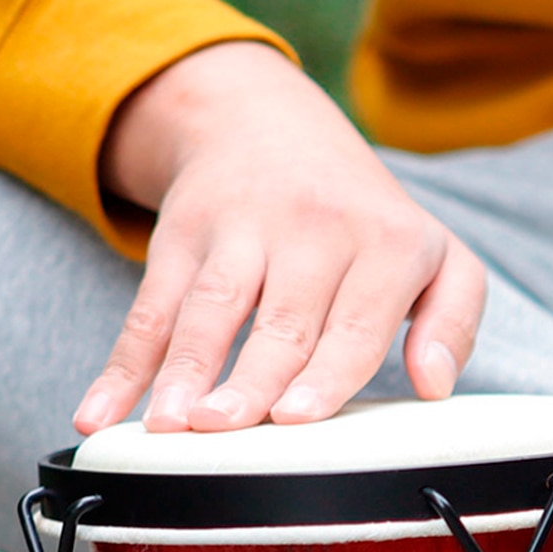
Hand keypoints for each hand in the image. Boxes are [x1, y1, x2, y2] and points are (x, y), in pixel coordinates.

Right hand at [74, 42, 487, 434]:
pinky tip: (99, 412)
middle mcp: (315, 229)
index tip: (296, 417)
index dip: (325, 371)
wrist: (271, 124)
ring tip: (169, 427)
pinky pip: (149, 309)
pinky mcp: (182, 237)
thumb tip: (435, 387)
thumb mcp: (439, 256)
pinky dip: (121, 366)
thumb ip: (453, 321)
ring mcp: (240, 230)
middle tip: (227, 427)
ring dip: (183, 372)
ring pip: (209, 311)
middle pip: (281, 321)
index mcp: (387, 243)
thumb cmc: (369, 221)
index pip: (357, 322)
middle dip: (252, 378)